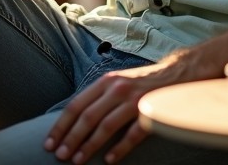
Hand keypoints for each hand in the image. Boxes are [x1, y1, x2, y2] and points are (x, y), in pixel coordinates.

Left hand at [44, 55, 194, 163]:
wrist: (177, 72)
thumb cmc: (142, 82)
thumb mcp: (117, 82)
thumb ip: (99, 97)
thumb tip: (74, 119)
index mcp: (106, 81)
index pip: (76, 105)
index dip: (61, 125)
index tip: (49, 142)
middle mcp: (117, 88)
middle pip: (88, 116)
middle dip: (71, 138)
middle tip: (60, 155)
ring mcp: (134, 99)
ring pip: (106, 126)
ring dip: (89, 145)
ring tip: (78, 160)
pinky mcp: (150, 111)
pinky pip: (132, 134)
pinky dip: (119, 149)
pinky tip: (109, 160)